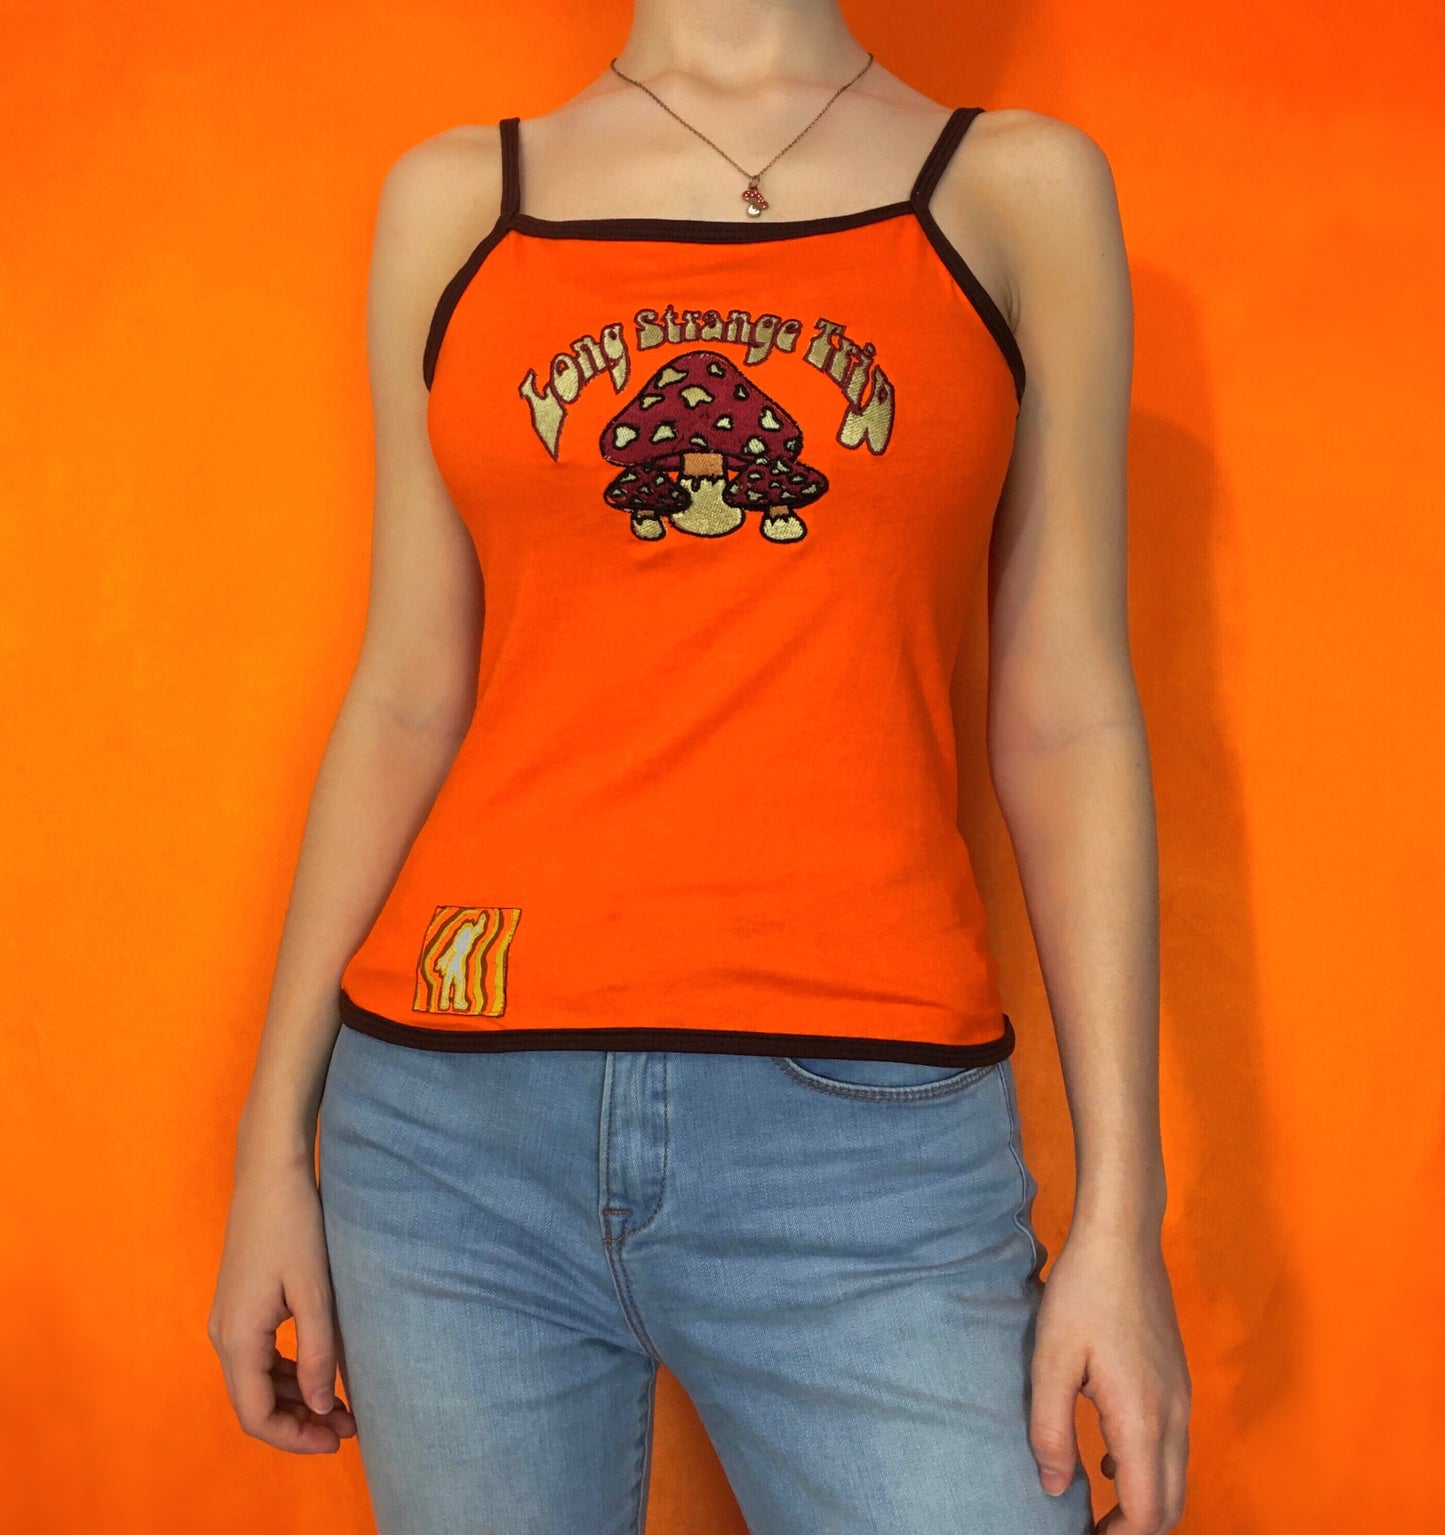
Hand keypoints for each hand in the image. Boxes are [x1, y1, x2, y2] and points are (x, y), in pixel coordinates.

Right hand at [207, 1150, 357, 1452]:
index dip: (296, 1437)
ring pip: (256, 1382)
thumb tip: (323, 1407)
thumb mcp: (315, 1291)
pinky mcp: (239, 1305)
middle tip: (349, 1426)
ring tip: (342, 1404)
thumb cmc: (294, 1224)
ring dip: (295, 1399)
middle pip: (255, 1403)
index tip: (339, 1439)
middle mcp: (224, 1335)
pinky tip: (320, 1372)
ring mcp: (228, 1319)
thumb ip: (318, 1353)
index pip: (257, 1415)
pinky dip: (287, 1373)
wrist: (269, 1171)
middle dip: (300, 1422)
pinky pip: (258, 1356)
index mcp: (238, 1337)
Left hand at [1028, 1219, 1190, 1532]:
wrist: (1123, 1238)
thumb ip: (1050, 1429)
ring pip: (1177, 1474)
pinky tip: (1107, 1453)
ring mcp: (1182, 1397)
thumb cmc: (1083, 1295)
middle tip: (1094, 1527)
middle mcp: (1174, 1416)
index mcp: (1142, 1419)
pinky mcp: (1178, 1380)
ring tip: (1098, 1501)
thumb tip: (1055, 1488)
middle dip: (1137, 1526)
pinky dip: (1150, 1467)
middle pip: (1171, 1502)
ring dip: (1144, 1498)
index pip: (1147, 1510)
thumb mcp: (1051, 1361)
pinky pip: (1174, 1445)